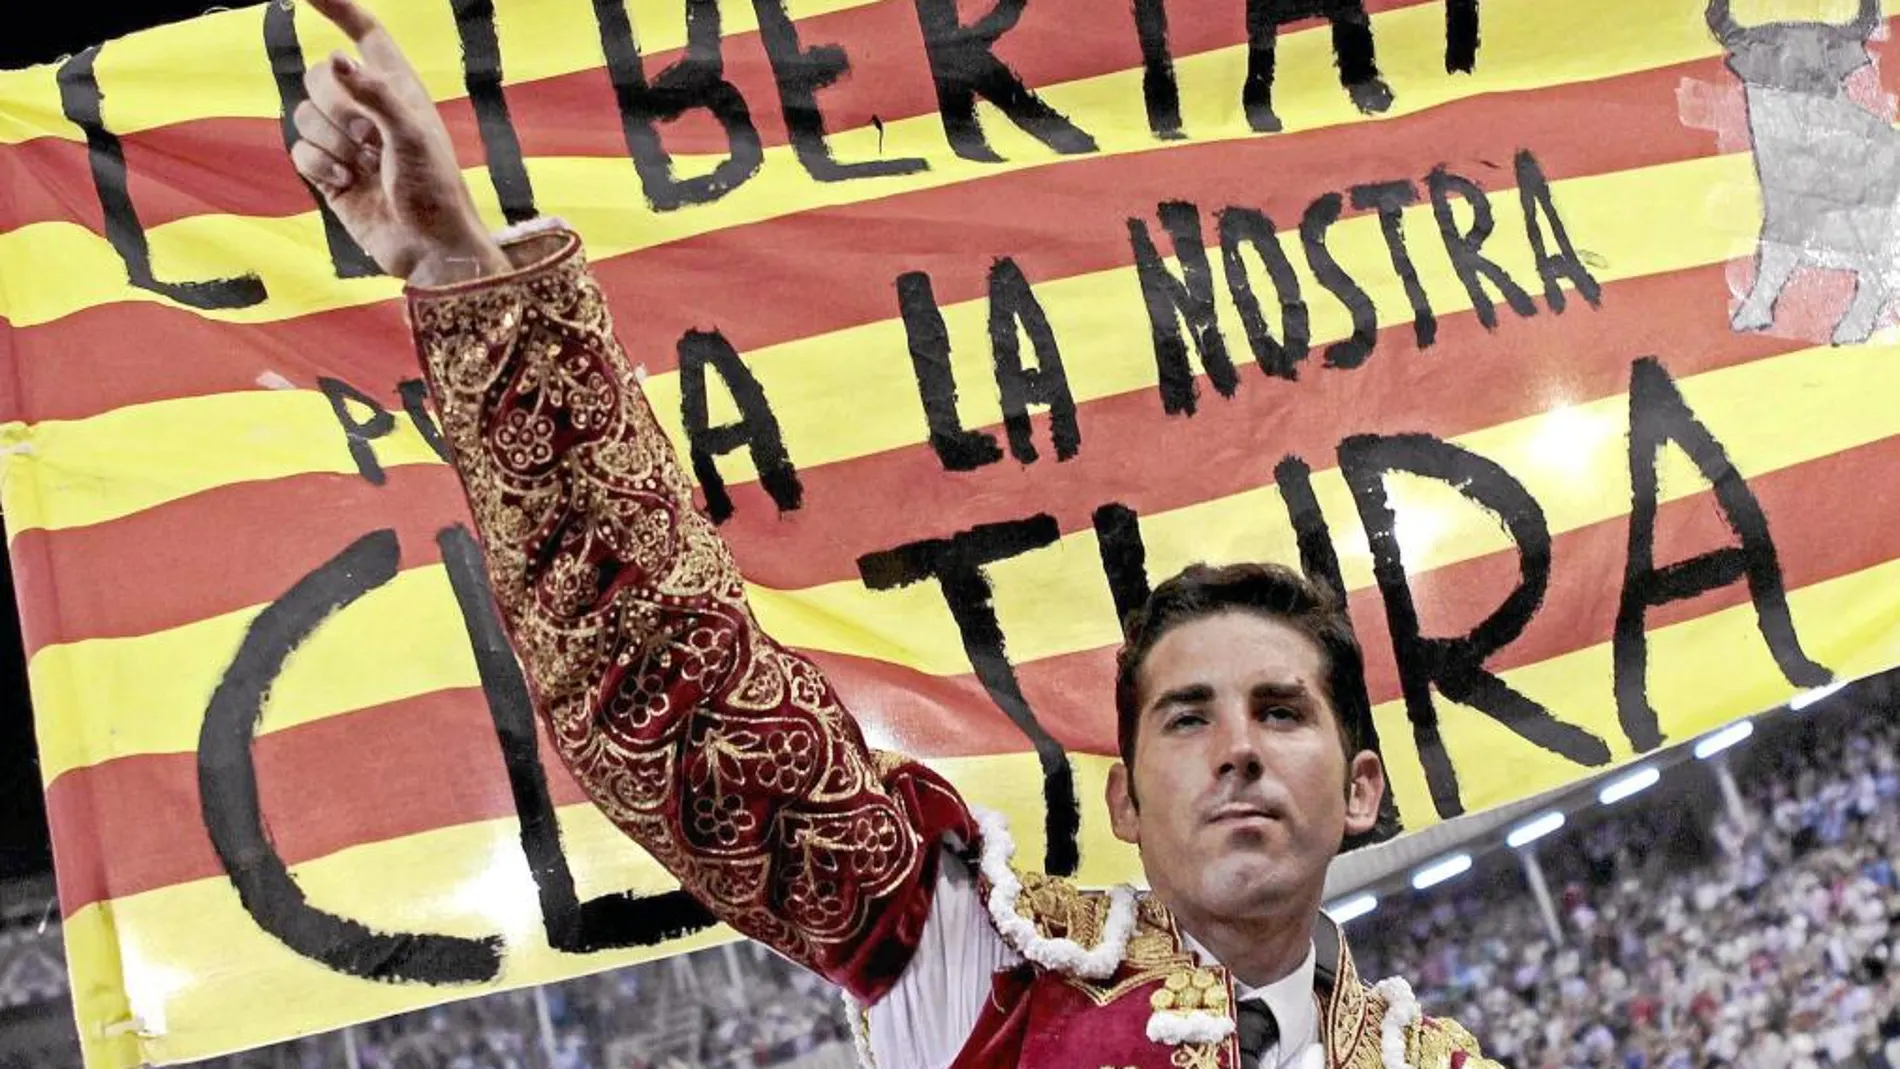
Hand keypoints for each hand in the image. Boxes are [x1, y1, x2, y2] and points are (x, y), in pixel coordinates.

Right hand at [291, 0, 509, 284]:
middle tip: (370, 140)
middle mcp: (369, 109)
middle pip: (318, 76)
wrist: (429, 249)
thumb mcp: (412, 136)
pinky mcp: (329, 172)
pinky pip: (299, 150)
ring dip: (331, 144)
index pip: (364, 32)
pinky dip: (320, 166)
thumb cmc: (435, 191)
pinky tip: (349, 184)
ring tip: (365, 168)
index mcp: (397, 88)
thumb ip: (374, 93)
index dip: (337, 8)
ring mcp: (346, 140)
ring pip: (303, 115)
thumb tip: (336, 57)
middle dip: (336, 107)